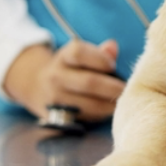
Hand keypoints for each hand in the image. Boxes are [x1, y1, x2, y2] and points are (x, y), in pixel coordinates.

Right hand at [3, 39, 123, 121]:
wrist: (37, 87)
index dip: (100, 58)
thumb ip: (99, 52)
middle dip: (113, 87)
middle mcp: (56, 77)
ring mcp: (55, 99)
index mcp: (63, 57)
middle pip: (89, 82)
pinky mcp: (58, 117)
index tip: (112, 66)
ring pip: (90, 105)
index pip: (79, 53)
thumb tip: (112, 47)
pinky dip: (100, 116)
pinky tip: (108, 111)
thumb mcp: (80, 55)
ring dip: (110, 105)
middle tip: (128, 89)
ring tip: (123, 101)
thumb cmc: (70, 69)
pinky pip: (85, 119)